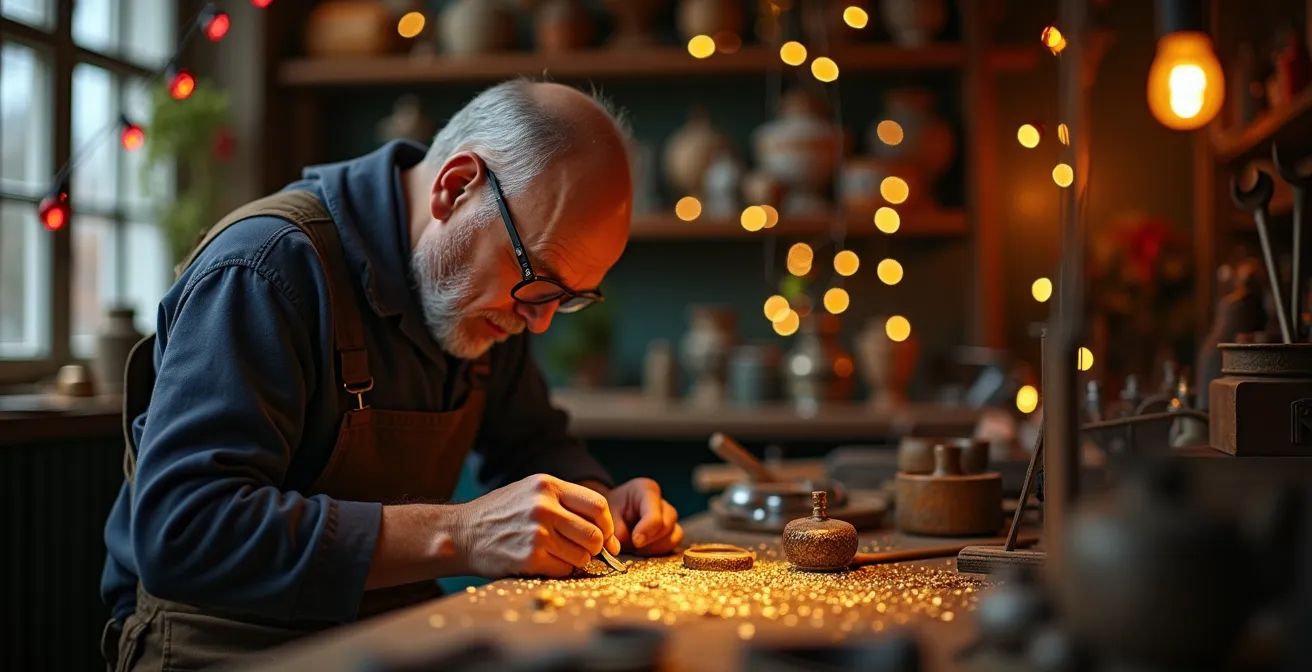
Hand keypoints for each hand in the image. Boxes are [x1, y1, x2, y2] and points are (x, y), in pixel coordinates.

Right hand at [456, 474, 619, 578]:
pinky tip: (546, 563)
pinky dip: (561, 570)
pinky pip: (564, 570)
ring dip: (577, 561)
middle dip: (595, 547)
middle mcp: (544, 506)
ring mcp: (537, 532)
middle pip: (595, 534)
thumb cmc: (500, 513)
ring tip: (560, 555)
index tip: (606, 537)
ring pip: (582, 555)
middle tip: (584, 551)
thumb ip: (565, 503)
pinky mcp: (529, 557)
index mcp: (548, 485)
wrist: (461, 533)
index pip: (598, 505)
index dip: (608, 525)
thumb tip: (606, 533)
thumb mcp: (530, 491)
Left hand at [605, 478, 682, 555]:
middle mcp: (661, 501)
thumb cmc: (608, 512)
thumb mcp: (607, 519)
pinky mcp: (672, 529)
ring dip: (655, 547)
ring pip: (675, 535)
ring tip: (636, 547)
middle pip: (667, 525)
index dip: (646, 532)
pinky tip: (644, 549)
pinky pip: (674, 543)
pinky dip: (659, 550)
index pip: (655, 515)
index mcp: (646, 489)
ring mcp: (669, 515)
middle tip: (631, 545)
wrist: (608, 514)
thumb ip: (618, 533)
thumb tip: (629, 547)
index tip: (635, 542)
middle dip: (649, 541)